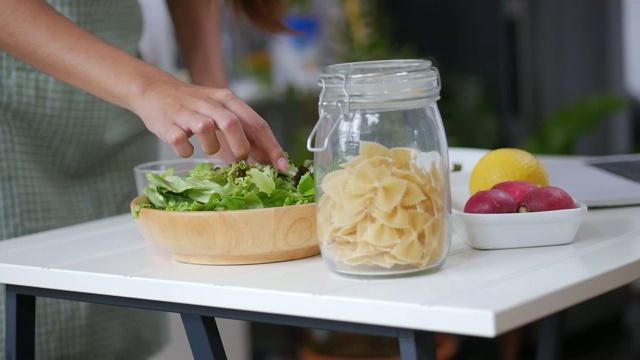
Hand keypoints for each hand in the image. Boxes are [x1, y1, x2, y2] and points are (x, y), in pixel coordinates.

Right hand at [132, 76, 289, 170]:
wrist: (153, 90)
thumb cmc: (193, 106)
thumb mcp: (221, 111)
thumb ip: (243, 131)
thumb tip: (267, 156)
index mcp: (228, 99)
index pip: (257, 123)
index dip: (272, 146)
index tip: (283, 166)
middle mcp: (210, 103)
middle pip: (233, 124)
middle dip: (242, 148)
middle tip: (241, 160)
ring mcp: (188, 113)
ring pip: (207, 130)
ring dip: (212, 148)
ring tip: (208, 149)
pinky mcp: (169, 123)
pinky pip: (182, 142)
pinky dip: (187, 151)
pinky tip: (186, 147)